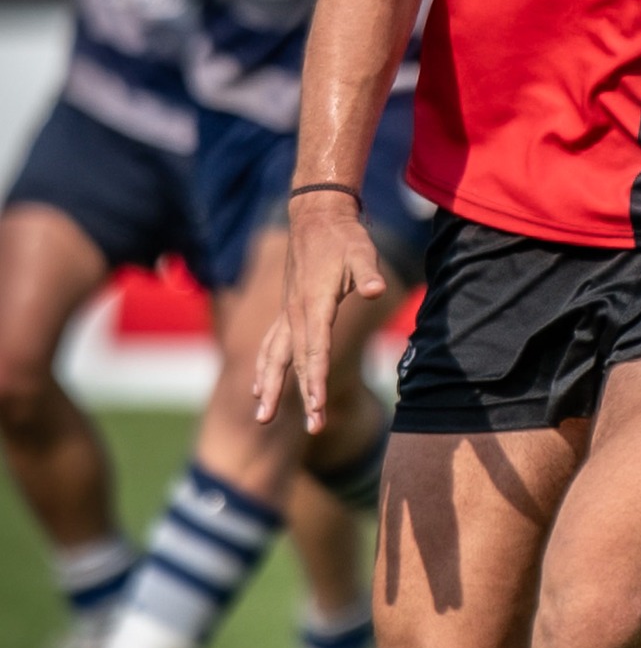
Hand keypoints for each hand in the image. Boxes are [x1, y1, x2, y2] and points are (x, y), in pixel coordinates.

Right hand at [254, 194, 387, 433]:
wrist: (316, 218)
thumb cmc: (343, 238)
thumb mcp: (362, 251)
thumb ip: (367, 272)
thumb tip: (374, 289)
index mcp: (314, 304)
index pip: (316, 351)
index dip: (317, 381)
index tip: (317, 408)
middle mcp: (295, 314)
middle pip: (298, 363)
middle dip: (304, 397)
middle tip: (314, 429)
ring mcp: (287, 314)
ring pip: (275, 358)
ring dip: (271, 388)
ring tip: (262, 419)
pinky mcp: (286, 312)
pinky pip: (271, 346)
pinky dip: (265, 369)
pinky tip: (258, 388)